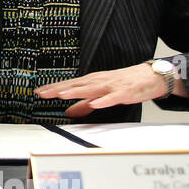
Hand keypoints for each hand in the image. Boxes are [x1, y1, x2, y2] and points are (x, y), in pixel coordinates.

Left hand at [36, 64, 184, 117]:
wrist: (150, 76)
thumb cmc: (125, 83)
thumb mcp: (101, 94)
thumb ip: (84, 104)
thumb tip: (68, 111)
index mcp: (92, 82)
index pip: (69, 85)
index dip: (53, 88)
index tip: (38, 92)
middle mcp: (99, 81)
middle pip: (75, 86)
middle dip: (58, 89)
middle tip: (42, 93)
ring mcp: (111, 86)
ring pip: (91, 90)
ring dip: (75, 92)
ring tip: (61, 95)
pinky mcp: (125, 92)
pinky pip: (113, 98)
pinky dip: (103, 100)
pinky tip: (94, 104)